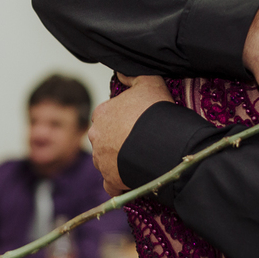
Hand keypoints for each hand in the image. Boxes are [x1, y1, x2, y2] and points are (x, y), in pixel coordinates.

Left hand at [89, 75, 172, 195]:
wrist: (162, 144)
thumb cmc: (155, 111)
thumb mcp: (148, 82)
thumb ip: (132, 76)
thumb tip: (120, 73)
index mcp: (102, 113)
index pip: (106, 115)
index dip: (121, 119)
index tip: (135, 123)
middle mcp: (96, 136)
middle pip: (104, 138)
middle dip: (116, 140)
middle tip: (138, 142)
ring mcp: (101, 159)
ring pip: (105, 160)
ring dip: (117, 161)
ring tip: (138, 160)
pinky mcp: (110, 179)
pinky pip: (111, 184)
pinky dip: (118, 184)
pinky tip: (130, 181)